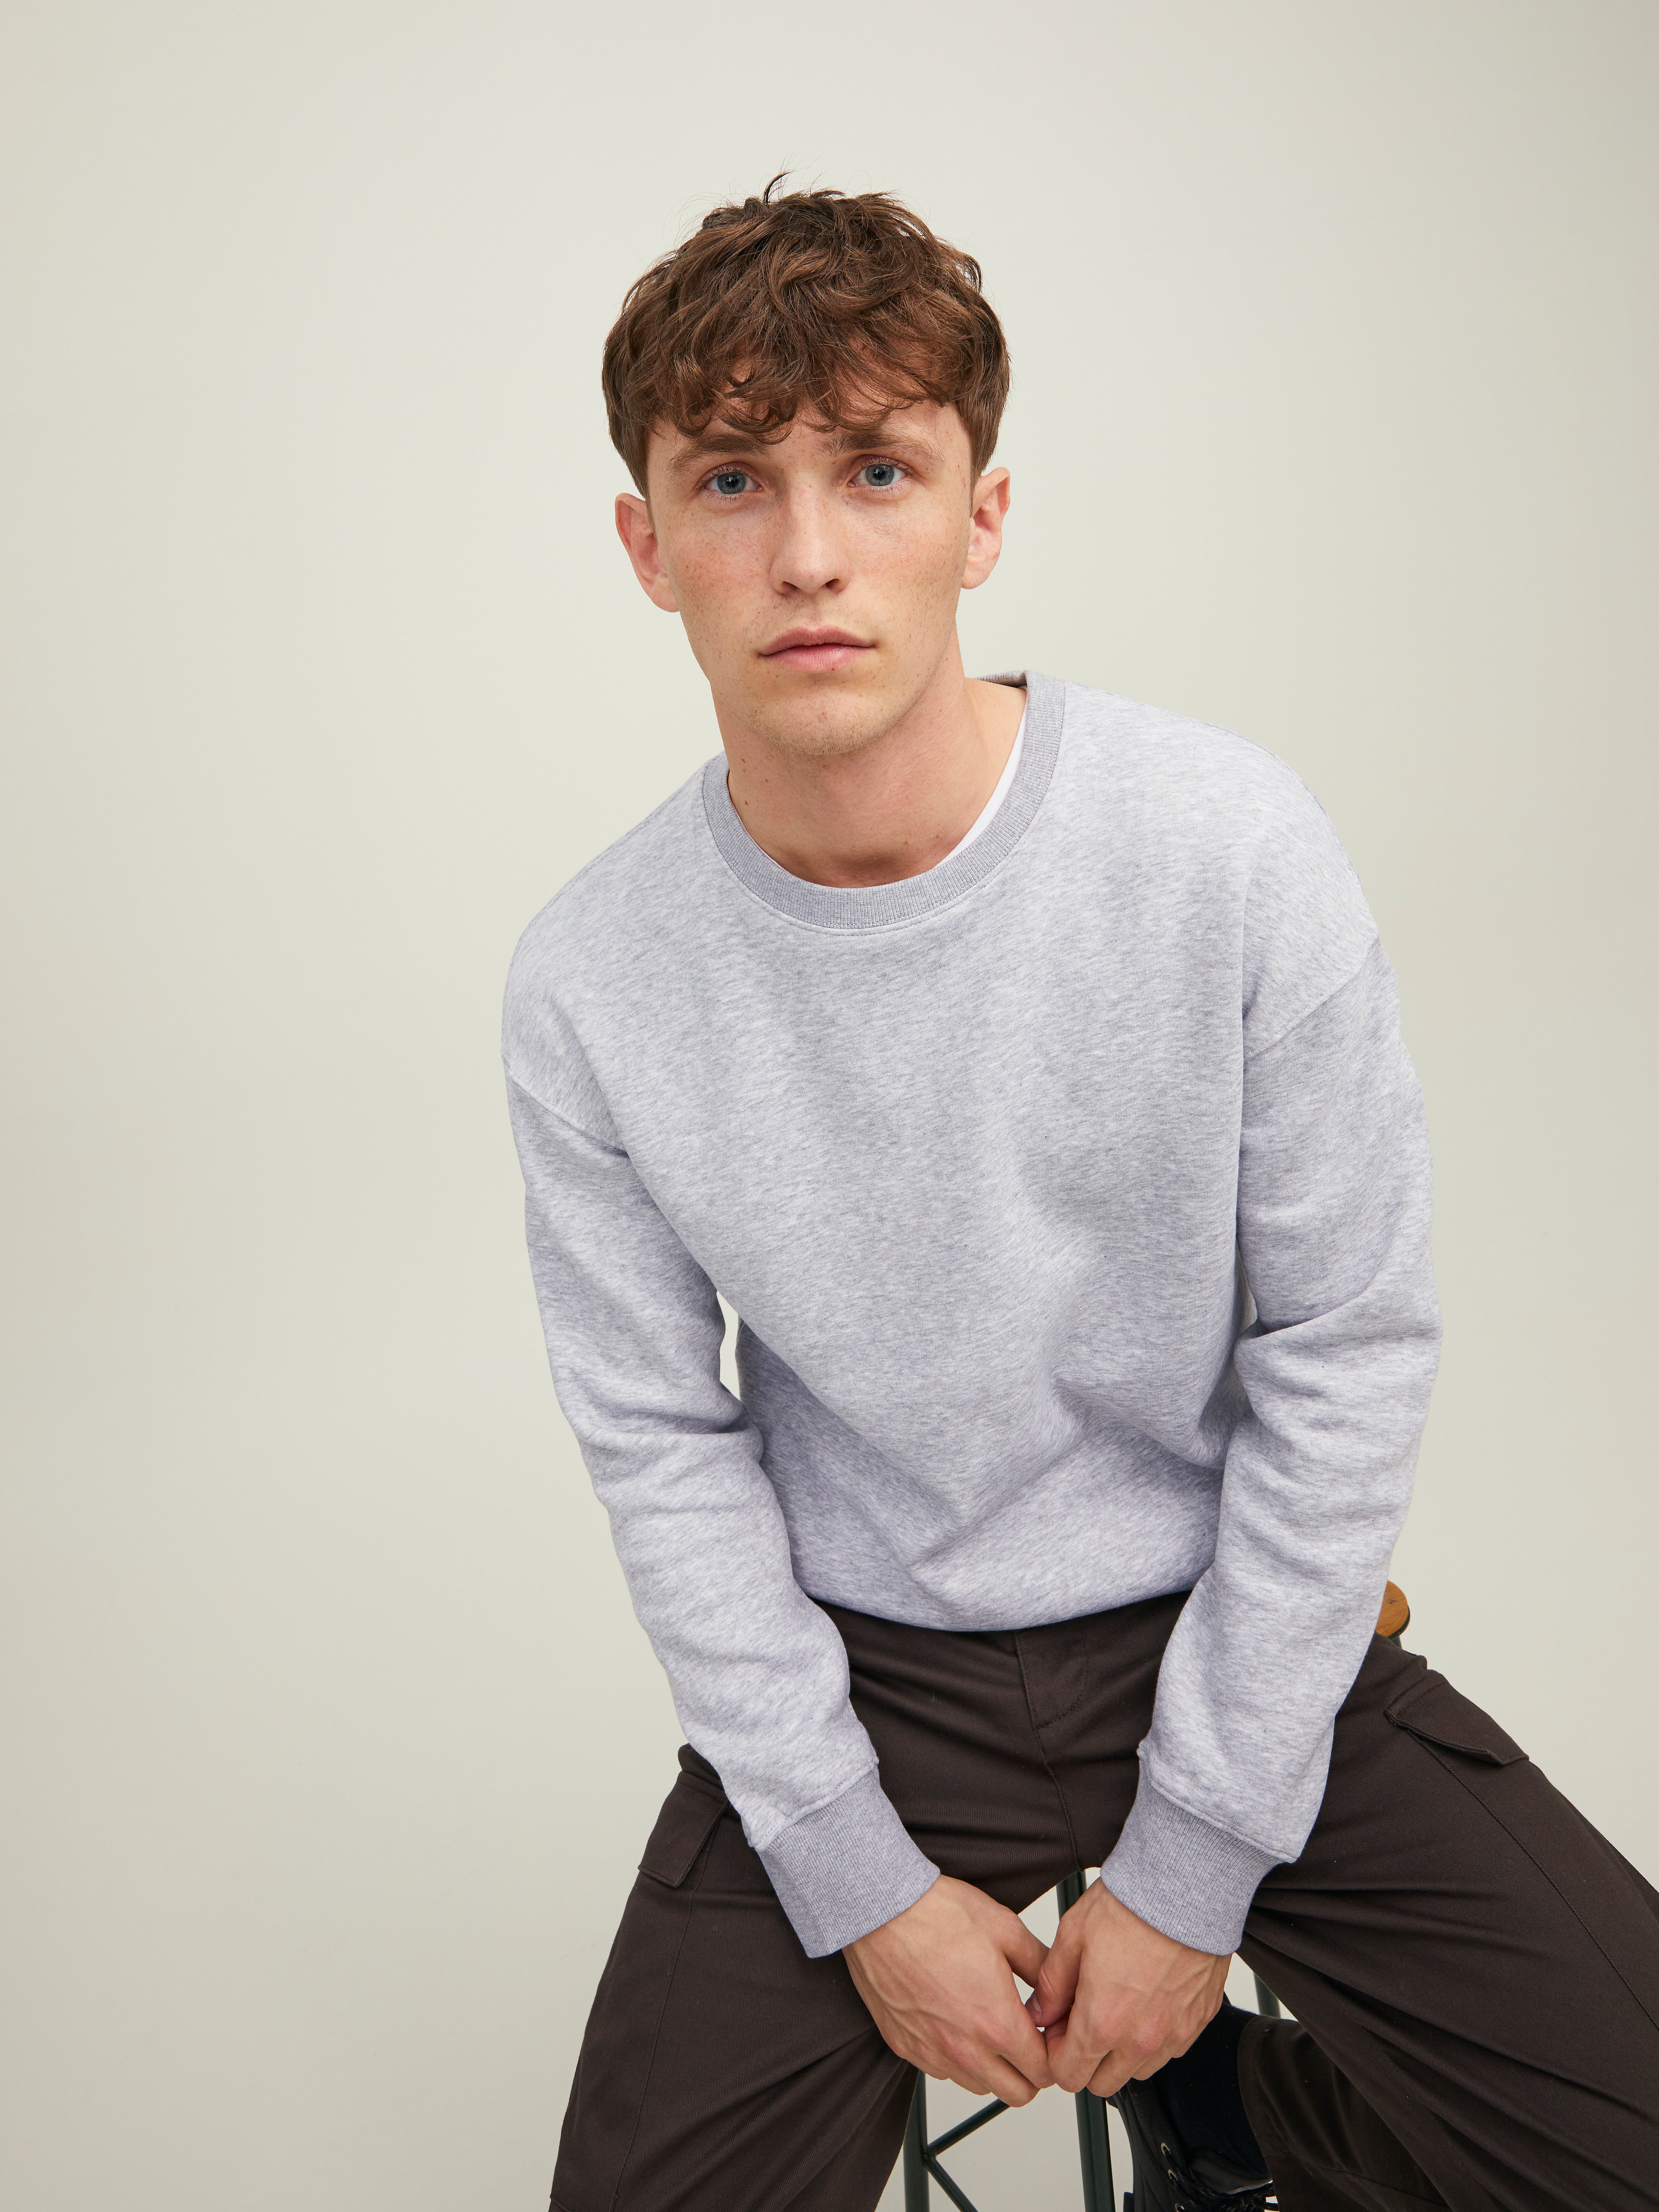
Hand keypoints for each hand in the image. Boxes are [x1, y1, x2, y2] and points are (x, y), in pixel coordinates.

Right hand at [845, 1875, 1054, 2105]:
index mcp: (996, 2022)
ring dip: (993, 2067)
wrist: (881, 1910)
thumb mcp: (1005, 1927)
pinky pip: (941, 2072)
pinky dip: (955, 2059)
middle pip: (1017, 2093)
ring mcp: (931, 2052)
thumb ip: (1040, 1965)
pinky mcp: (904, 2046)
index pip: (1044, 2072)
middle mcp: (964, 2048)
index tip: (1047, 2034)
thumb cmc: (937, 1913)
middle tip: (1026, 2037)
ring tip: (987, 2026)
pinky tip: (954, 2022)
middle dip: (1030, 2071)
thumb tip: (1057, 1987)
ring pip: (979, 2086)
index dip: (1053, 2053)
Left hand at [1029, 1880, 1228, 2097]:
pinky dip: (1153, 2037)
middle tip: (1083, 2017)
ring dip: (1120, 2051)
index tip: (1058, 2028)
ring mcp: (1173, 2034)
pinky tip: (1146, 2000)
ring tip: (1117, 2004)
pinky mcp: (1197, 2022)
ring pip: (1137, 2070)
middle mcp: (1140, 2039)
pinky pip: (1169, 2050)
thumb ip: (1052, 1985)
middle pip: (1102, 2083)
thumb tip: (1040, 2012)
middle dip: (1086, 2059)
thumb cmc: (1131, 1906)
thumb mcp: (1072, 1937)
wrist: (1183, 1887)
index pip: (1068, 2075)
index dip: (1055, 2053)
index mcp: (1102, 2022)